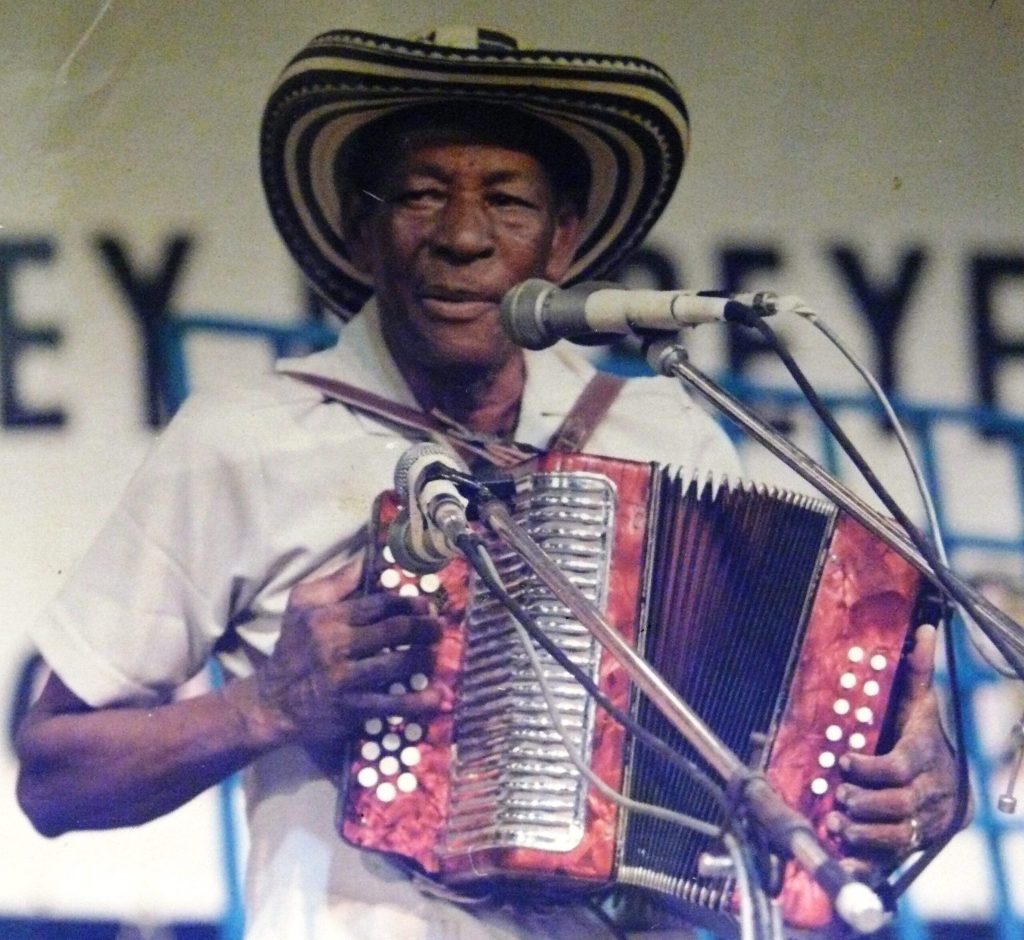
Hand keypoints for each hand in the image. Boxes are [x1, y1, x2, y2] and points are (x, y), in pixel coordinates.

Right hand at [255, 556, 442, 745]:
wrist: (272, 703)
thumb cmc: (293, 648)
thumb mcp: (303, 605)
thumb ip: (338, 581)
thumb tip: (371, 559)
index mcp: (328, 617)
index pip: (379, 604)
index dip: (409, 603)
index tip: (426, 605)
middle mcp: (337, 646)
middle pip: (395, 631)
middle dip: (425, 628)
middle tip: (438, 628)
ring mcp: (346, 679)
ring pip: (399, 664)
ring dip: (426, 658)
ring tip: (436, 654)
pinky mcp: (352, 709)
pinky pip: (392, 704)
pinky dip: (418, 700)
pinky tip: (437, 696)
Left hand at [825, 624, 966, 872]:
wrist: (954, 788)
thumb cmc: (926, 739)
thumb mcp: (921, 705)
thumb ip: (916, 671)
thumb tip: (923, 628)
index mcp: (925, 759)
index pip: (900, 767)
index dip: (870, 768)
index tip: (845, 760)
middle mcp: (928, 796)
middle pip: (898, 805)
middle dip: (865, 802)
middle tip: (838, 796)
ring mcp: (921, 824)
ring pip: (896, 836)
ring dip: (863, 833)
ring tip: (837, 823)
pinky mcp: (910, 847)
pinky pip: (890, 862)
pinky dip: (867, 865)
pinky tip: (845, 860)